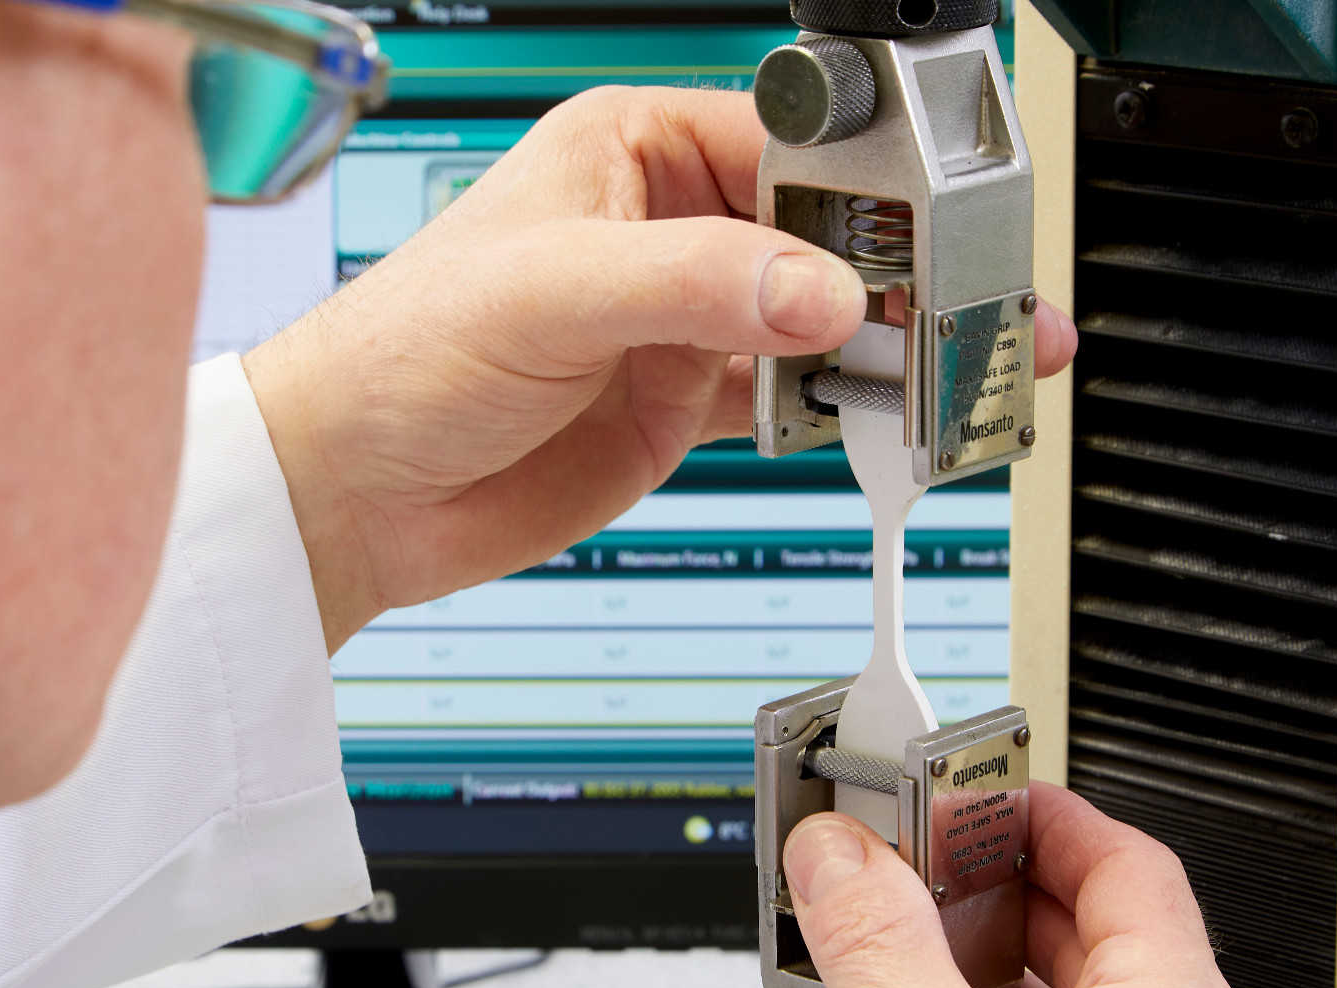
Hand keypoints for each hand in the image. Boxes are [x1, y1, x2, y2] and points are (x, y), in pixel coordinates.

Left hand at [245, 86, 1077, 648]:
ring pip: (822, 319)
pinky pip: (794, 397)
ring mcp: (683, 320)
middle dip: (907, 272)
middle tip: (982, 311)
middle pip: (828, 233)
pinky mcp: (685, 402)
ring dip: (892, 348)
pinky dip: (845, 414)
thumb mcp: (552, 293)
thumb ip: (695, 283)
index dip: (872, 186)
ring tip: (960, 373)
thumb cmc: (401, 354)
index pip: (792, 145)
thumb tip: (820, 291)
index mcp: (636, 151)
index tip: (934, 231)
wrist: (354, 494)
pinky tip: (888, 420)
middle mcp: (670, 228)